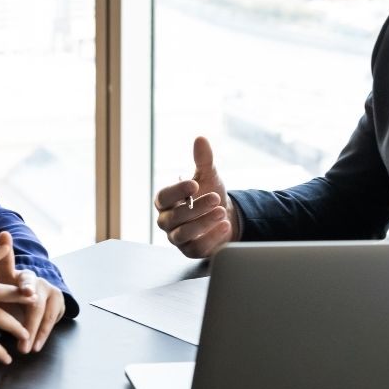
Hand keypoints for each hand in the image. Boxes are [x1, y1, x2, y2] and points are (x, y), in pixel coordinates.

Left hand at [0, 231, 66, 353]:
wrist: (28, 295)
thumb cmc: (12, 287)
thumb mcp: (4, 276)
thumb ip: (2, 258)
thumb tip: (3, 231)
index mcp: (26, 275)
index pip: (28, 279)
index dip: (27, 286)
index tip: (27, 293)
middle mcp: (42, 283)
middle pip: (37, 303)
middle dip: (30, 322)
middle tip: (22, 338)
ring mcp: (53, 294)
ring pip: (46, 315)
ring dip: (37, 333)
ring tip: (27, 348)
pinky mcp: (60, 305)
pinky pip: (52, 322)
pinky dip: (43, 335)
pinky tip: (36, 345)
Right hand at [154, 136, 238, 257]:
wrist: (224, 216)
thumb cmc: (209, 194)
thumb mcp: (208, 176)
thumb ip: (203, 159)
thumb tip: (201, 139)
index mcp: (166, 201)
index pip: (163, 197)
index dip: (177, 191)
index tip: (194, 184)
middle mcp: (167, 220)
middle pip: (173, 217)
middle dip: (195, 208)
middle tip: (215, 197)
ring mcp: (177, 237)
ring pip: (183, 233)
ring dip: (203, 222)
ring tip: (221, 212)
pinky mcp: (190, 250)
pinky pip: (196, 247)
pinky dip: (211, 237)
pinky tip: (225, 225)